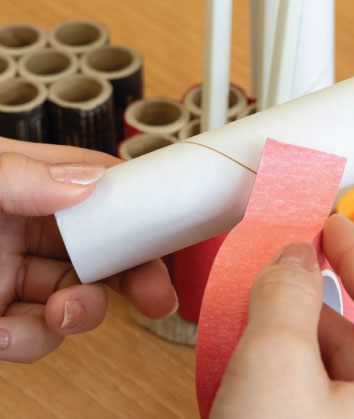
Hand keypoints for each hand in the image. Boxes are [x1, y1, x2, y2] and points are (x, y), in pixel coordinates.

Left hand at [0, 137, 176, 362]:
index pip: (99, 188)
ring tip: (61, 315)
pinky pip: (33, 337)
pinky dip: (27, 343)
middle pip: (102, 250)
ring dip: (81, 313)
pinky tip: (3, 335)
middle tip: (155, 295)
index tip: (171, 226)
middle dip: (134, 275)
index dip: (138, 207)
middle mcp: (25, 231)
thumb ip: (24, 176)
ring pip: (76, 298)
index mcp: (28, 186)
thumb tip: (88, 182)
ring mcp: (12, 276)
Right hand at [211, 213, 353, 418]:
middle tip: (272, 272)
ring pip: (339, 367)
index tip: (331, 221)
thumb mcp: (274, 364)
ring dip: (296, 344)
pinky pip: (327, 400)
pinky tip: (253, 376)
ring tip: (249, 331)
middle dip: (310, 301)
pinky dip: (294, 379)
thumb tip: (295, 258)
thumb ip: (286, 293)